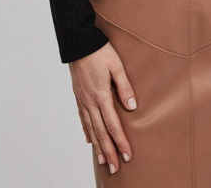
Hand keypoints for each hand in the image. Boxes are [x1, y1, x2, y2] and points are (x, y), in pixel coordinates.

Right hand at [69, 40, 136, 173]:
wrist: (79, 42)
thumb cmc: (100, 51)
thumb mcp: (117, 66)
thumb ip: (124, 87)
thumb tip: (132, 107)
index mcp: (101, 96)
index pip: (113, 125)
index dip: (120, 142)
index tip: (127, 156)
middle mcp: (90, 102)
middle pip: (101, 133)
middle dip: (109, 152)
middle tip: (114, 168)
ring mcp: (83, 100)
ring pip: (90, 129)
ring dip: (97, 147)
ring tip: (102, 161)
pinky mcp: (78, 96)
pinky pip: (83, 119)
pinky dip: (87, 132)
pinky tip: (90, 140)